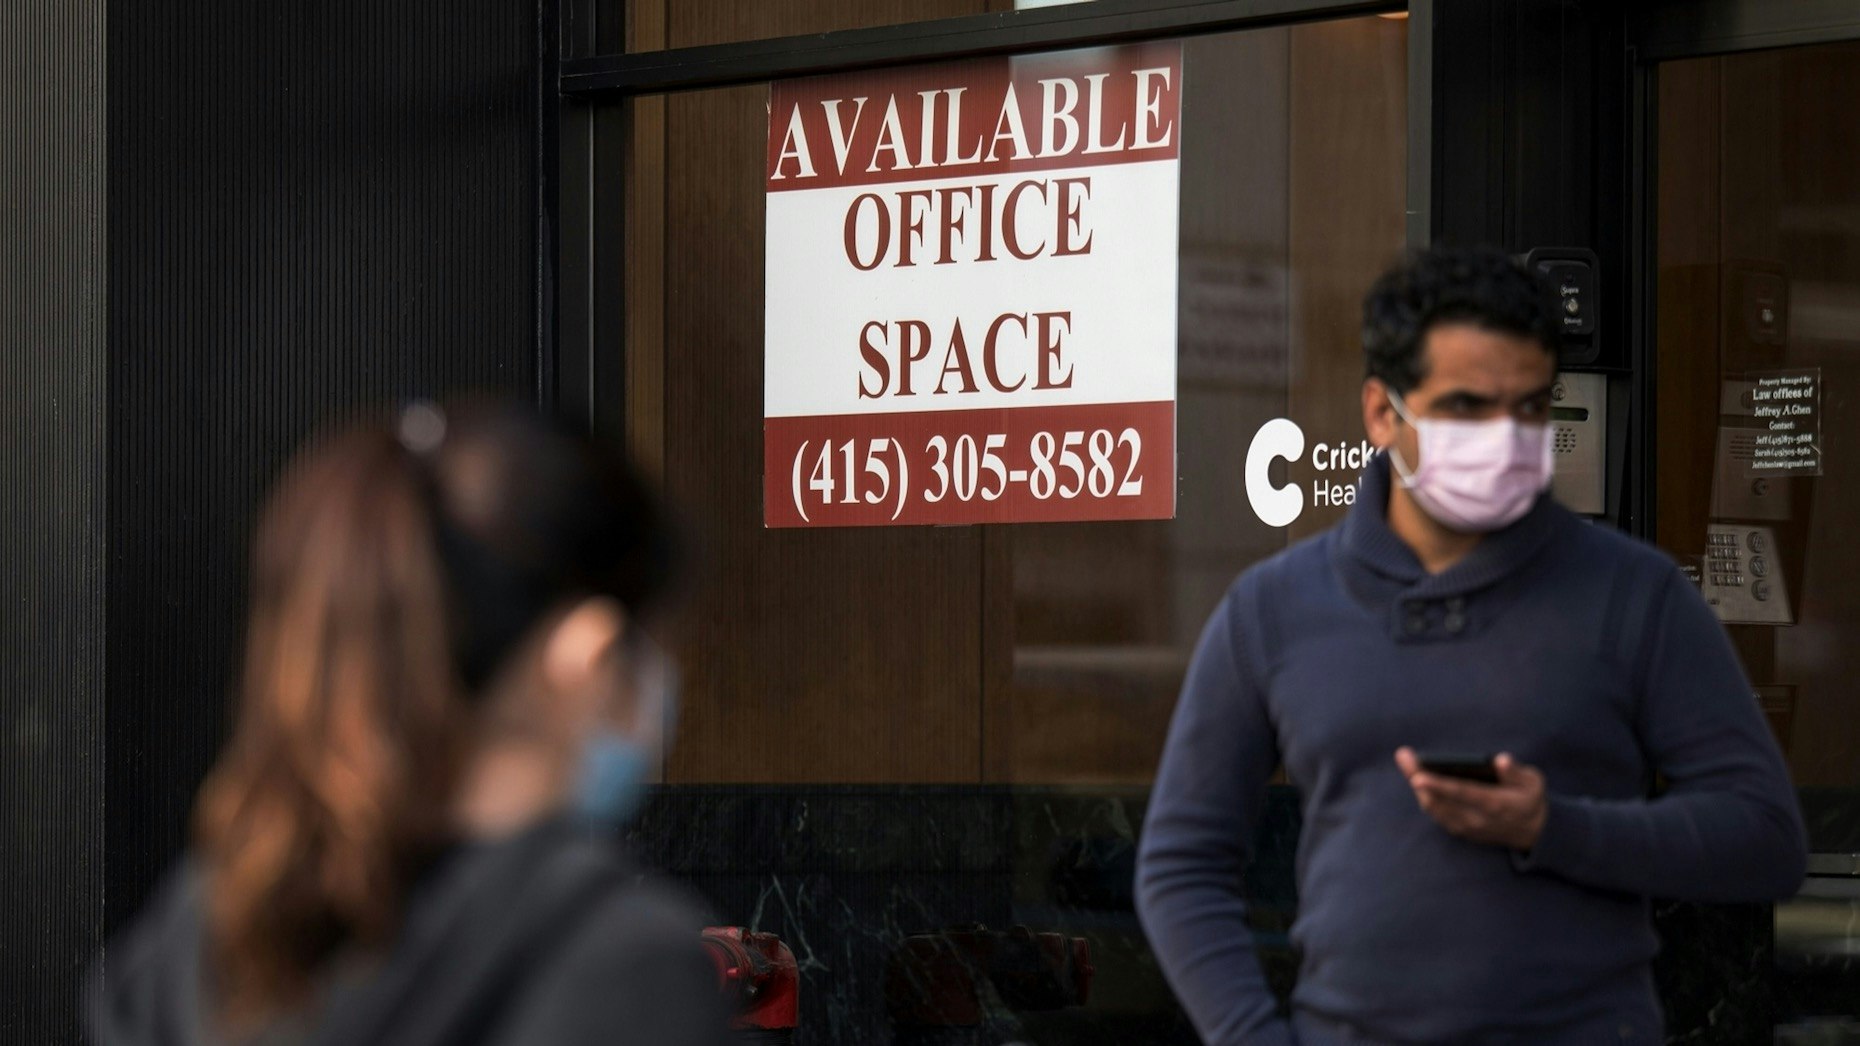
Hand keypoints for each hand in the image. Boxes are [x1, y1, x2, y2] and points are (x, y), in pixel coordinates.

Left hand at [1393, 748, 1546, 851]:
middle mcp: (1476, 819)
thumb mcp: (1533, 782)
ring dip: (1418, 786)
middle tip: (1404, 755)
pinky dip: (1425, 795)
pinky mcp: (1460, 830)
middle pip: (1439, 800)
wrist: (1533, 833)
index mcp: (1494, 804)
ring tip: (1408, 761)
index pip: (1461, 793)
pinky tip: (1417, 776)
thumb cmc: (1530, 799)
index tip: (1418, 776)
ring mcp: (1466, 827)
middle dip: (1417, 777)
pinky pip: (1436, 813)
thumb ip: (1516, 772)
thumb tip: (1500, 760)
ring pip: (1433, 807)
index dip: (1438, 785)